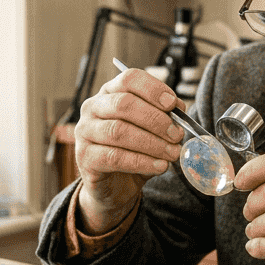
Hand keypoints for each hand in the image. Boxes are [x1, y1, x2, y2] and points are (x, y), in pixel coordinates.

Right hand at [73, 67, 186, 232]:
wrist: (114, 185)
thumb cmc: (133, 152)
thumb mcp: (152, 131)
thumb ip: (164, 117)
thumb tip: (180, 109)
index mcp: (110, 93)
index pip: (129, 79)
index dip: (153, 89)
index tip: (173, 104)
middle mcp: (93, 108)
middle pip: (124, 104)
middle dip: (155, 119)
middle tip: (176, 134)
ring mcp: (85, 132)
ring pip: (119, 131)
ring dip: (152, 143)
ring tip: (172, 153)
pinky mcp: (85, 158)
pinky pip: (115, 157)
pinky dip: (142, 162)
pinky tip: (160, 166)